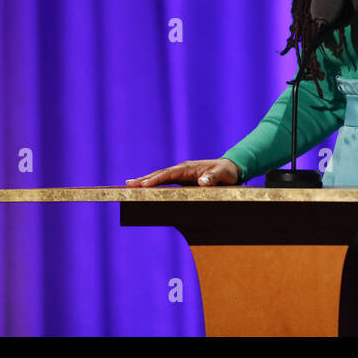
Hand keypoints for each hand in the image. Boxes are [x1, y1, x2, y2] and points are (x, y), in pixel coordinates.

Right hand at [126, 159, 240, 187]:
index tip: (144, 185)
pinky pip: (165, 183)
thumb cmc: (226, 172)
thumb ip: (213, 178)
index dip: (157, 179)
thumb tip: (202, 182)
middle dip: (144, 179)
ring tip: (129, 185)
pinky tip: (145, 189)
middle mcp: (182, 170)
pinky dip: (154, 185)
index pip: (169, 173)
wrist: (230, 169)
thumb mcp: (223, 175)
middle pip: (160, 174)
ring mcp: (180, 175)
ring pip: (160, 178)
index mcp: (189, 168)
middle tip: (128, 184)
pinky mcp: (182, 181)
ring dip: (145, 181)